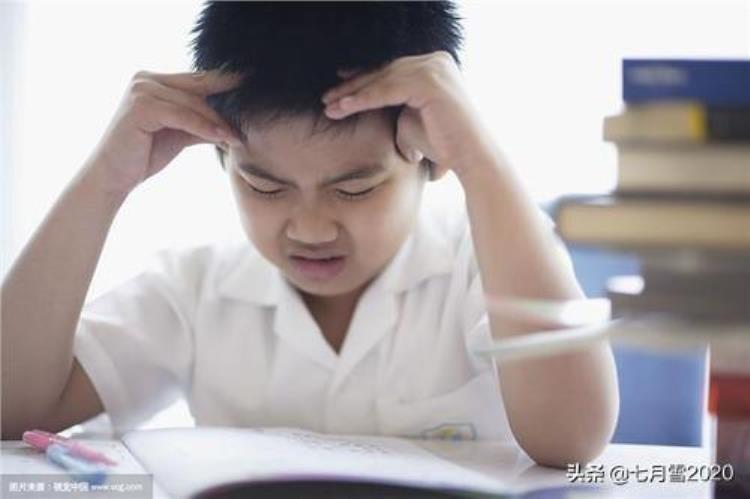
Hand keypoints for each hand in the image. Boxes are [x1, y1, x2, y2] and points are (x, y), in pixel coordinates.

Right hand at [84, 70, 242, 195]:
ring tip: (240, 136)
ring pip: (193, 103)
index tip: (251, 90)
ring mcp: (141, 90)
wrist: (112, 177)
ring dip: (219, 121)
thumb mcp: (179, 135)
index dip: (225, 86)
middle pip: (198, 88)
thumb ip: (201, 123)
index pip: (197, 80)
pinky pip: (182, 116)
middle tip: (256, 110)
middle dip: (226, 103)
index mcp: (154, 81)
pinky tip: (223, 138)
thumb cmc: (143, 156)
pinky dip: (204, 128)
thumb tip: (231, 123)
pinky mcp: (140, 107)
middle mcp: (145, 79)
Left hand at [321, 52, 491, 178]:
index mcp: (434, 65)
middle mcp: (436, 60)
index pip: (392, 70)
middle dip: (353, 85)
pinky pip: (389, 89)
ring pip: (384, 79)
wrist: (469, 159)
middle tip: (328, 98)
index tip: (338, 89)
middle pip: (386, 71)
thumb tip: (368, 107)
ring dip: (354, 93)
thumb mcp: (409, 121)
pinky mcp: (431, 81)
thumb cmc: (442, 146)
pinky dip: (365, 98)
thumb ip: (392, 108)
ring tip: (330, 106)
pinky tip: (346, 107)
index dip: (363, 79)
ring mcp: (435, 67)